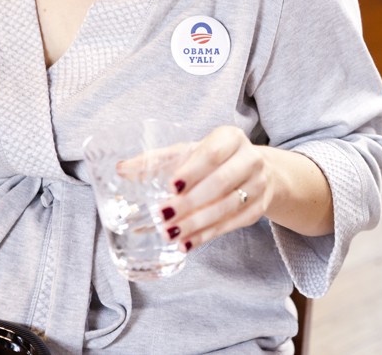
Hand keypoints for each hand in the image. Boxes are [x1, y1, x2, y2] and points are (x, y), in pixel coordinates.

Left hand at [158, 126, 271, 251]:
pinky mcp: (259, 208)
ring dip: (197, 223)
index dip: (192, 171)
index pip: (212, 154)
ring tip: (170, 233)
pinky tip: (188, 243)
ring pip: (228, 206)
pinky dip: (208, 235)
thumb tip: (122, 169)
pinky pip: (233, 224)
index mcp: (231, 138)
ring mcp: (259, 184)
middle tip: (163, 216)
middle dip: (191, 202)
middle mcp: (250, 159)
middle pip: (221, 182)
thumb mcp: (189, 153)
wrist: (256, 171)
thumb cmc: (215, 160)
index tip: (171, 187)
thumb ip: (157, 160)